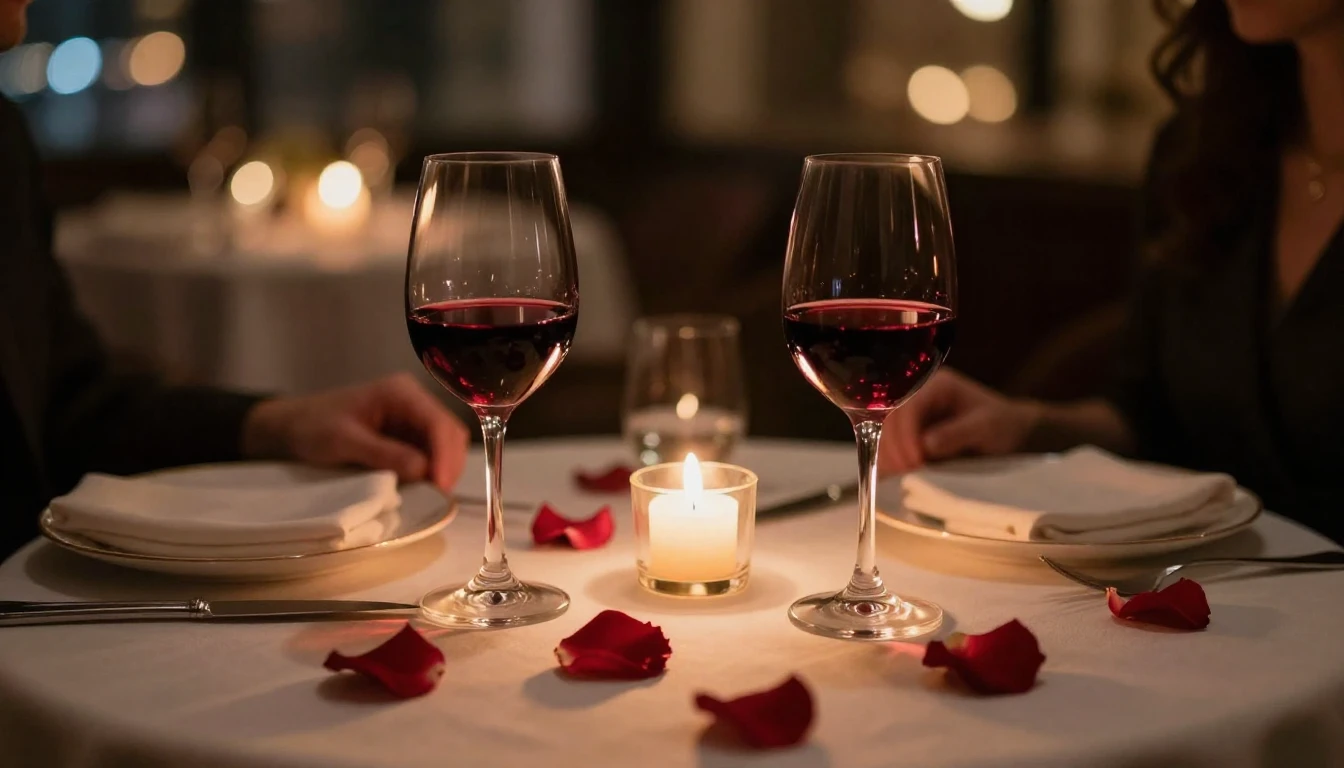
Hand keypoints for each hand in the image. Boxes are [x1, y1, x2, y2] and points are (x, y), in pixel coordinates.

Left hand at [242, 373, 469, 489]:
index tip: (441, 485)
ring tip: (432, 493)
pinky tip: (423, 485)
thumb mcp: (344, 441)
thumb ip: (384, 453)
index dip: (444, 455)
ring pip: (444, 444)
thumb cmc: (313, 428)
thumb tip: (423, 470)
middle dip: (448, 463)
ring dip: (442, 468)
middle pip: (449, 432)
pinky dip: (431, 470)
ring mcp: (412, 417)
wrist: (292, 427)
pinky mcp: (408, 434)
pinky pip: (431, 452)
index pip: (438, 423)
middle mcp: (414, 401)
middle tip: (439, 495)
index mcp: (400, 393)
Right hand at [880, 369, 1041, 472]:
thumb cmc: (1003, 425)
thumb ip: (957, 433)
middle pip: (891, 419)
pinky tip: (894, 478)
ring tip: (897, 479)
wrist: (1013, 432)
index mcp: (937, 386)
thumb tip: (925, 445)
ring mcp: (913, 415)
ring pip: (886, 433)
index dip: (906, 434)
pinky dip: (891, 461)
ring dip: (889, 456)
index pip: (908, 406)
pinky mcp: (911, 433)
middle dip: (894, 448)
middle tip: (904, 474)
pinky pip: (892, 446)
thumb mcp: (986, 427)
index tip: (913, 461)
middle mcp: (919, 396)